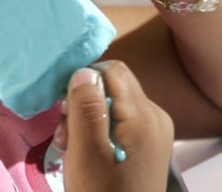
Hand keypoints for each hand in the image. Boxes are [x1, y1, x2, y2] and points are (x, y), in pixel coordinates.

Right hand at [56, 61, 173, 191]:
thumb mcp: (86, 150)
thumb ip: (86, 106)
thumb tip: (84, 70)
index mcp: (144, 115)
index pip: (112, 70)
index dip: (83, 82)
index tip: (66, 110)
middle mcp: (155, 117)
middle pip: (112, 85)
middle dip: (83, 103)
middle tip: (66, 135)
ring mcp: (154, 132)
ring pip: (112, 103)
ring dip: (87, 118)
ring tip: (72, 147)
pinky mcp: (147, 145)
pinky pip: (120, 121)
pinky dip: (98, 130)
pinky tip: (87, 153)